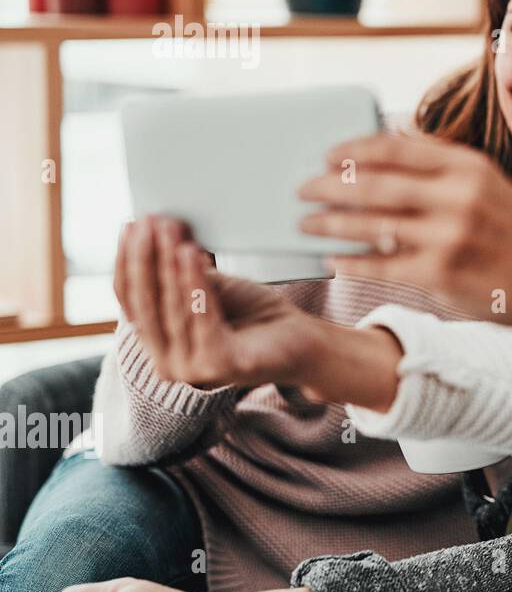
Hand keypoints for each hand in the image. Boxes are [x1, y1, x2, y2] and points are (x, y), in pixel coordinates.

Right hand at [113, 216, 402, 407]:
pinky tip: (192, 255)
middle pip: (145, 303)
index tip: (131, 224)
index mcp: (159, 343)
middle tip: (148, 221)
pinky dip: (194, 283)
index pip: (130, 299)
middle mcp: (167, 363)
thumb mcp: (209, 286)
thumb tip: (152, 226)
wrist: (304, 339)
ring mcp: (192, 369)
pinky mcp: (219, 366)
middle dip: (145, 257)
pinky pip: (200, 317)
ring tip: (170, 230)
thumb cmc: (256, 313)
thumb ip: (178, 269)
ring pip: (171, 308)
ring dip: (168, 265)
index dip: (128, 261)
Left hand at [298, 133, 511, 372]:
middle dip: (329, 186)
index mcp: (468, 167)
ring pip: (370, 224)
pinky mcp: (441, 275)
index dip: (353, 149)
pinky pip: (381, 264)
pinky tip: (333, 260)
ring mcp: (449, 236)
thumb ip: (445, 170)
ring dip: (330, 223)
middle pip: (374, 182)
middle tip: (302, 190)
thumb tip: (388, 148)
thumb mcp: (492, 187)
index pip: (395, 147)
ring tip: (306, 225)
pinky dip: (351, 261)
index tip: (327, 155)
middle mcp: (457, 196)